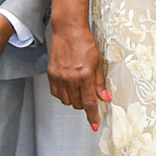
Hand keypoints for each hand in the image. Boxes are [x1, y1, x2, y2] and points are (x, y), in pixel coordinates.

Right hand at [48, 16, 110, 130]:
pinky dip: (63, 94)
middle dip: (85, 104)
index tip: (94, 124)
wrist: (68, 30)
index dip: (92, 115)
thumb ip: (100, 82)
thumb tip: (104, 98)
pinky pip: (56, 94)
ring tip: (78, 88)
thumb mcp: (98, 62)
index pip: (89, 102)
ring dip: (74, 99)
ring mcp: (59, 77)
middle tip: (88, 95)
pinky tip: (68, 86)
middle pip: (78, 104)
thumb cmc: (84, 42)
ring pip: (67, 101)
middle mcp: (71, 78)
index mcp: (85, 75)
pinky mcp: (51, 74)